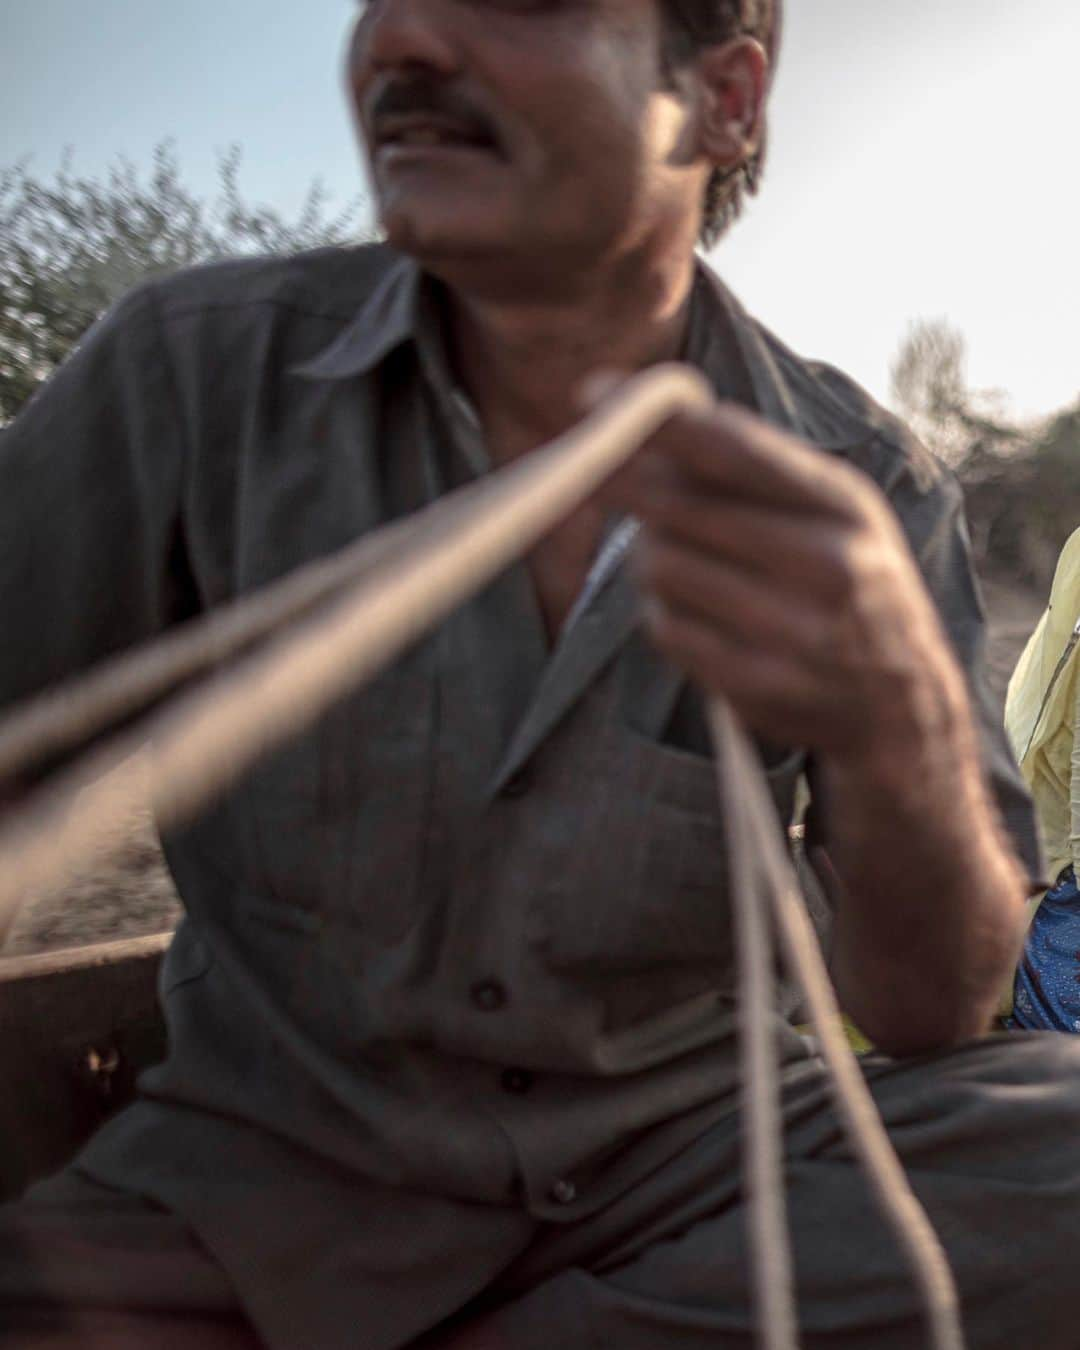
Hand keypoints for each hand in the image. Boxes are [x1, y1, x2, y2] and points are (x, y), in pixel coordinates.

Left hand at [607, 401, 967, 768]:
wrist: (899, 699)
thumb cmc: (844, 581)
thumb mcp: (829, 512)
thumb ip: (753, 468)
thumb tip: (646, 422)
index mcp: (844, 504)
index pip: (733, 448)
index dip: (655, 421)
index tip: (594, 396)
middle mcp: (826, 563)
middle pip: (681, 508)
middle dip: (624, 484)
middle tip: (588, 473)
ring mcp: (795, 630)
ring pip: (663, 567)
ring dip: (647, 556)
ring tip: (672, 557)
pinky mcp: (760, 684)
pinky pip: (667, 630)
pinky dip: (662, 614)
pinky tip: (692, 612)